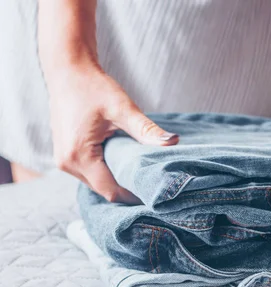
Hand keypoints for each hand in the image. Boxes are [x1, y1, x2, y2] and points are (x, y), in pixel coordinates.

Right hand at [47, 64, 178, 202]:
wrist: (68, 70)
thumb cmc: (93, 87)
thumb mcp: (123, 109)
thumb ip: (147, 130)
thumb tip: (173, 142)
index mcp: (79, 156)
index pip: (111, 191)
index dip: (134, 196)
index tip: (157, 195)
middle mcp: (67, 163)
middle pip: (104, 190)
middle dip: (128, 189)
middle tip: (155, 186)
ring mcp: (63, 160)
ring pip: (97, 183)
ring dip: (118, 181)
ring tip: (143, 176)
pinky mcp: (66, 154)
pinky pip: (90, 173)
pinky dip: (108, 172)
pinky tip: (126, 165)